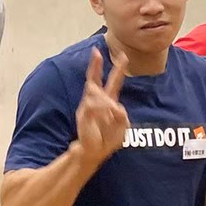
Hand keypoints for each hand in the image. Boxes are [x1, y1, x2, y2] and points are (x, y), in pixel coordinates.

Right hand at [75, 48, 128, 166]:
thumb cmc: (107, 140)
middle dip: (95, 66)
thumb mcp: (122, 128)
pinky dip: (101, 109)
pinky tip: (104, 116)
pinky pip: (92, 105)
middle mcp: (96, 102)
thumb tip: (115, 107)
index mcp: (109, 103)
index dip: (118, 70)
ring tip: (111, 113)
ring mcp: (88, 107)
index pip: (113, 83)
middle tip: (96, 51)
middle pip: (95, 80)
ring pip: (96, 93)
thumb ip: (123, 117)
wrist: (93, 153)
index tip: (123, 55)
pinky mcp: (83, 113)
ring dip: (106, 102)